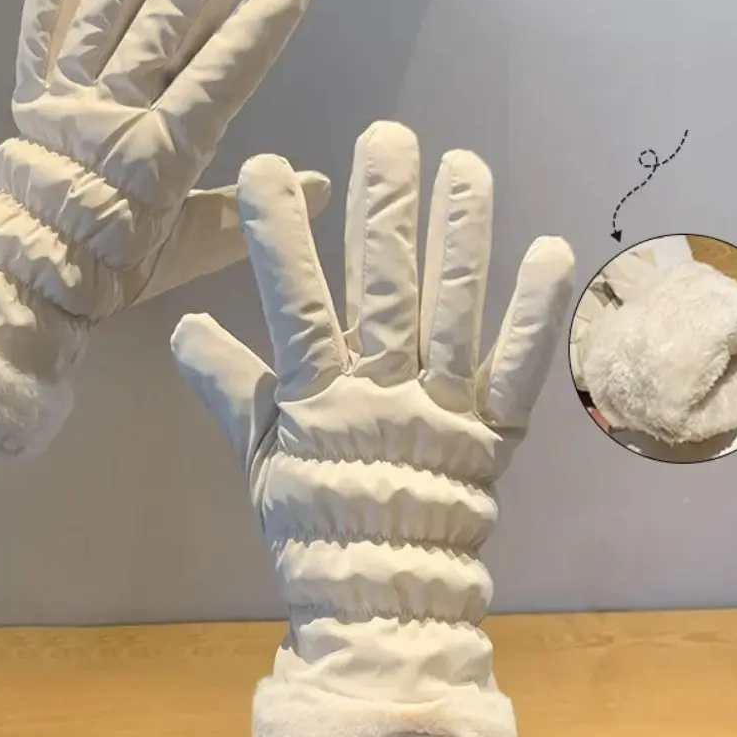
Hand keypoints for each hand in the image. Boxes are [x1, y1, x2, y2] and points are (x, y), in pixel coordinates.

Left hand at [0, 0, 326, 458]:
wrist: (35, 278)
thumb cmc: (119, 266)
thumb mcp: (194, 248)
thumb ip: (249, 213)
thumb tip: (317, 188)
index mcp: (163, 154)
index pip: (221, 76)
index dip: (261, 24)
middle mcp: (117, 111)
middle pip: (166, 25)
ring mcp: (70, 96)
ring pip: (108, 13)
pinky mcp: (34, 91)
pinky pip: (41, 31)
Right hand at [172, 122, 573, 736]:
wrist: (381, 598)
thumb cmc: (314, 523)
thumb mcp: (260, 457)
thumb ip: (230, 390)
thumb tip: (183, 330)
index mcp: (318, 400)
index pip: (296, 306)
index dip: (281, 238)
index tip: (269, 169)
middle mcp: (385, 393)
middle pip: (386, 291)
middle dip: (384, 212)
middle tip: (388, 138)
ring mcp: (446, 408)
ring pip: (453, 312)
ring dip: (462, 237)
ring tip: (465, 164)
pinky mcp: (495, 430)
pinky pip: (518, 367)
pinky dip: (535, 313)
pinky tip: (552, 251)